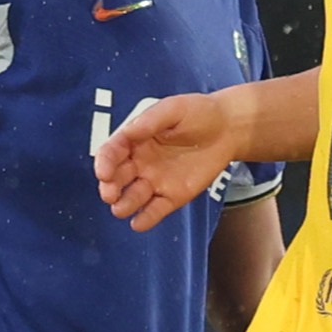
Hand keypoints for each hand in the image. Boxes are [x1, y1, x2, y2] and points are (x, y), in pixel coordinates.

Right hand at [95, 94, 234, 231]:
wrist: (228, 128)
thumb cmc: (199, 113)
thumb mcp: (174, 109)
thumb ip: (151, 120)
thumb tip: (130, 131)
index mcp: (135, 139)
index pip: (111, 152)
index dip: (104, 162)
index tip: (104, 172)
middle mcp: (140, 162)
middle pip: (117, 178)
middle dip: (109, 187)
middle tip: (110, 193)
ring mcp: (155, 181)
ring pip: (132, 197)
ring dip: (124, 204)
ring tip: (121, 208)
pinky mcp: (172, 196)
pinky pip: (155, 211)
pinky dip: (145, 219)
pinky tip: (139, 223)